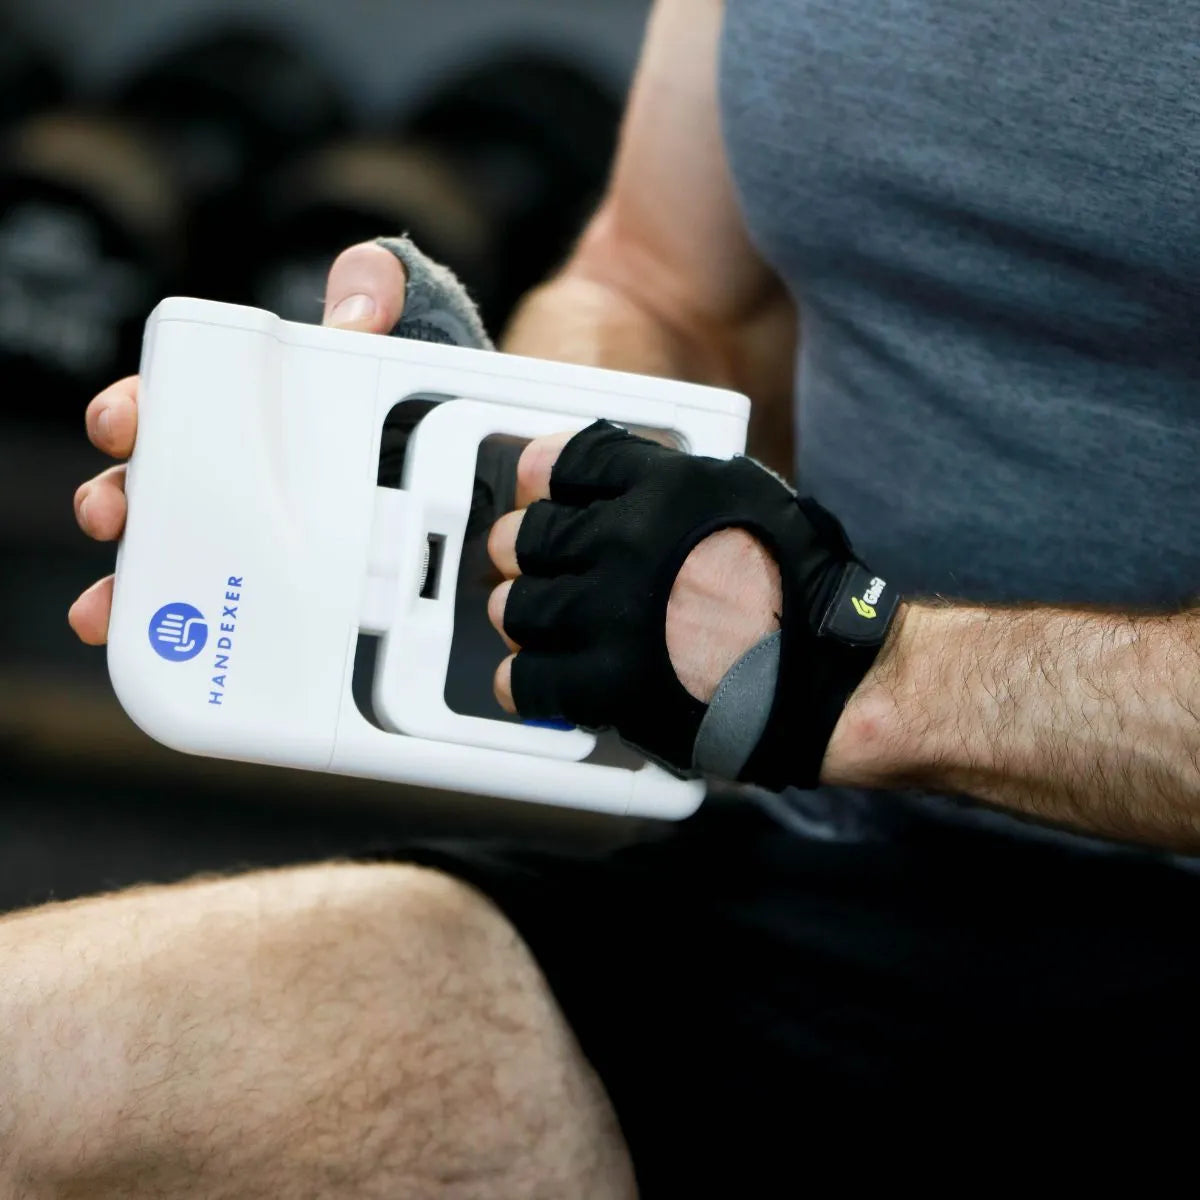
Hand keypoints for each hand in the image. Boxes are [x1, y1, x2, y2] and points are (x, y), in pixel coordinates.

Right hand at [67, 242, 409, 643]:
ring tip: (108, 607)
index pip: (167, 401)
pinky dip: (185, 629)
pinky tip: (168, 647)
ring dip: (131, 582)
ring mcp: (252, 523)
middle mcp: (232, 465)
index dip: (133, 411)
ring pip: (173, 553)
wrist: (461, 439)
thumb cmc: (408, 377)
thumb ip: (376, 289)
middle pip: (153, 484)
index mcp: (242, 402)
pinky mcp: (282, 572)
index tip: (122, 424)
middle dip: (118, 499)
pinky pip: (225, 603)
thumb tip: (356, 314)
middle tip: (114, 513)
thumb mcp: (400, 318)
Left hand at [486, 431, 782, 711]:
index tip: (539, 492)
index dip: (543, 478)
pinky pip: (525, 678)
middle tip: (539, 568)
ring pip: (515, 606)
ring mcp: (608, 616)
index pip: (566, 463)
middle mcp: (626, 543)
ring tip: (544, 625)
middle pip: (526, 536)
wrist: (833, 677)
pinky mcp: (604, 685)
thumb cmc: (804, 590)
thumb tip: (623, 477)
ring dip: (524, 615)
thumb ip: (676, 480)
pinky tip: (535, 678)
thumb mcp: (749, 494)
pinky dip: (523, 680)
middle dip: (527, 552)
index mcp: (664, 489)